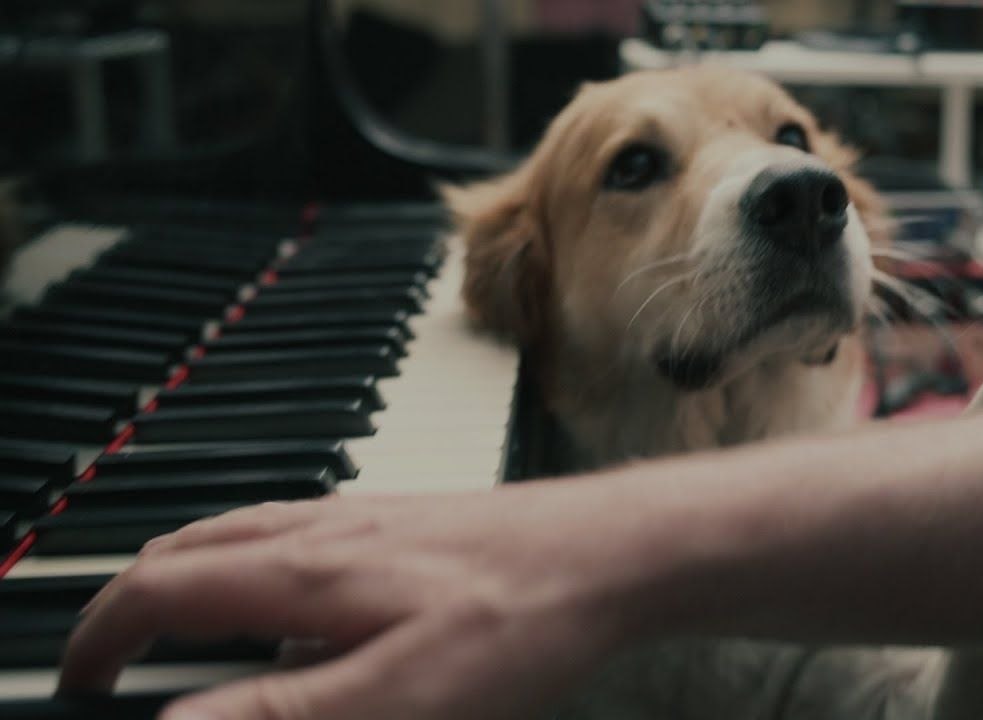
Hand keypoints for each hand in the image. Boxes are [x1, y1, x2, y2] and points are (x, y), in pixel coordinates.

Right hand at [59, 488, 630, 719]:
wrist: (613, 553)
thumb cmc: (520, 618)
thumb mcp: (398, 696)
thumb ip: (281, 716)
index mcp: (304, 570)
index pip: (161, 588)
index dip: (102, 636)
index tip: (81, 680)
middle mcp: (325, 528)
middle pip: (190, 549)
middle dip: (134, 601)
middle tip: (117, 657)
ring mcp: (367, 519)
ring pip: (244, 534)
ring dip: (195, 579)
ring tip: (187, 632)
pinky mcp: (405, 525)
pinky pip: (299, 533)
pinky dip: (258, 566)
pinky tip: (296, 609)